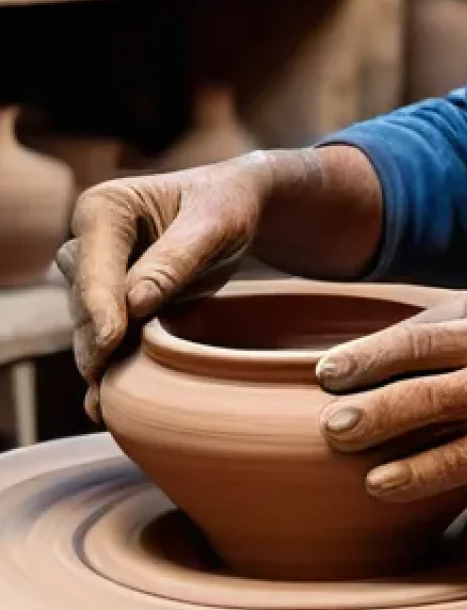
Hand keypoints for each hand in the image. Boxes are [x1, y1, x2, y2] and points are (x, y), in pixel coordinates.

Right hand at [56, 154, 272, 422]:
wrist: (237, 208)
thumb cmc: (226, 205)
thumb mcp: (214, 223)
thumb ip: (176, 259)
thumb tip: (135, 303)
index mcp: (104, 208)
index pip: (94, 265)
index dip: (100, 305)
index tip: (110, 341)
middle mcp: (89, 242)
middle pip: (85, 301)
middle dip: (97, 341)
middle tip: (109, 384)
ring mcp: (99, 275)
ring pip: (91, 326)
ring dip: (101, 361)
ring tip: (106, 403)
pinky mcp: (116, 302)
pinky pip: (108, 338)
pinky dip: (112, 366)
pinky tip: (107, 404)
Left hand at [316, 291, 466, 501]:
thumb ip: (440, 325)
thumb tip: (368, 346)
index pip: (414, 334)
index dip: (366, 353)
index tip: (325, 371)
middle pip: (417, 371)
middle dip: (365, 393)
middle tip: (324, 413)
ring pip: (431, 413)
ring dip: (379, 427)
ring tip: (337, 439)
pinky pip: (456, 461)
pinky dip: (414, 474)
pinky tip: (380, 483)